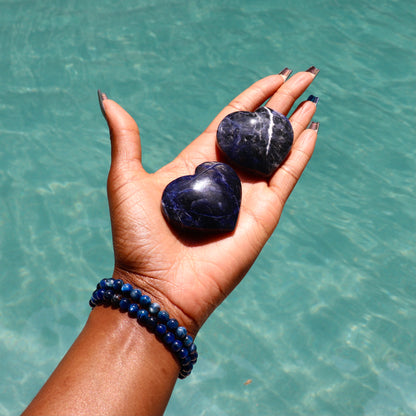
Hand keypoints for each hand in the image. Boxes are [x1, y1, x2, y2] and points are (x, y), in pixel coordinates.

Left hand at [100, 68, 318, 335]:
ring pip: (277, 149)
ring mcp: (248, 194)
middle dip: (281, 102)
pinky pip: (286, 176)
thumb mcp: (126, 180)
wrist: (159, 288)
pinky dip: (301, 154)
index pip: (231, 120)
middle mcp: (226, 175)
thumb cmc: (139, 238)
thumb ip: (126, 138)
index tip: (274, 77)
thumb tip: (108, 99)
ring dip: (294, 123)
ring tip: (312, 97)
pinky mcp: (265, 213)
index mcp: (197, 162)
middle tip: (303, 76)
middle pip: (258, 129)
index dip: (252, 97)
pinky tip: (313, 131)